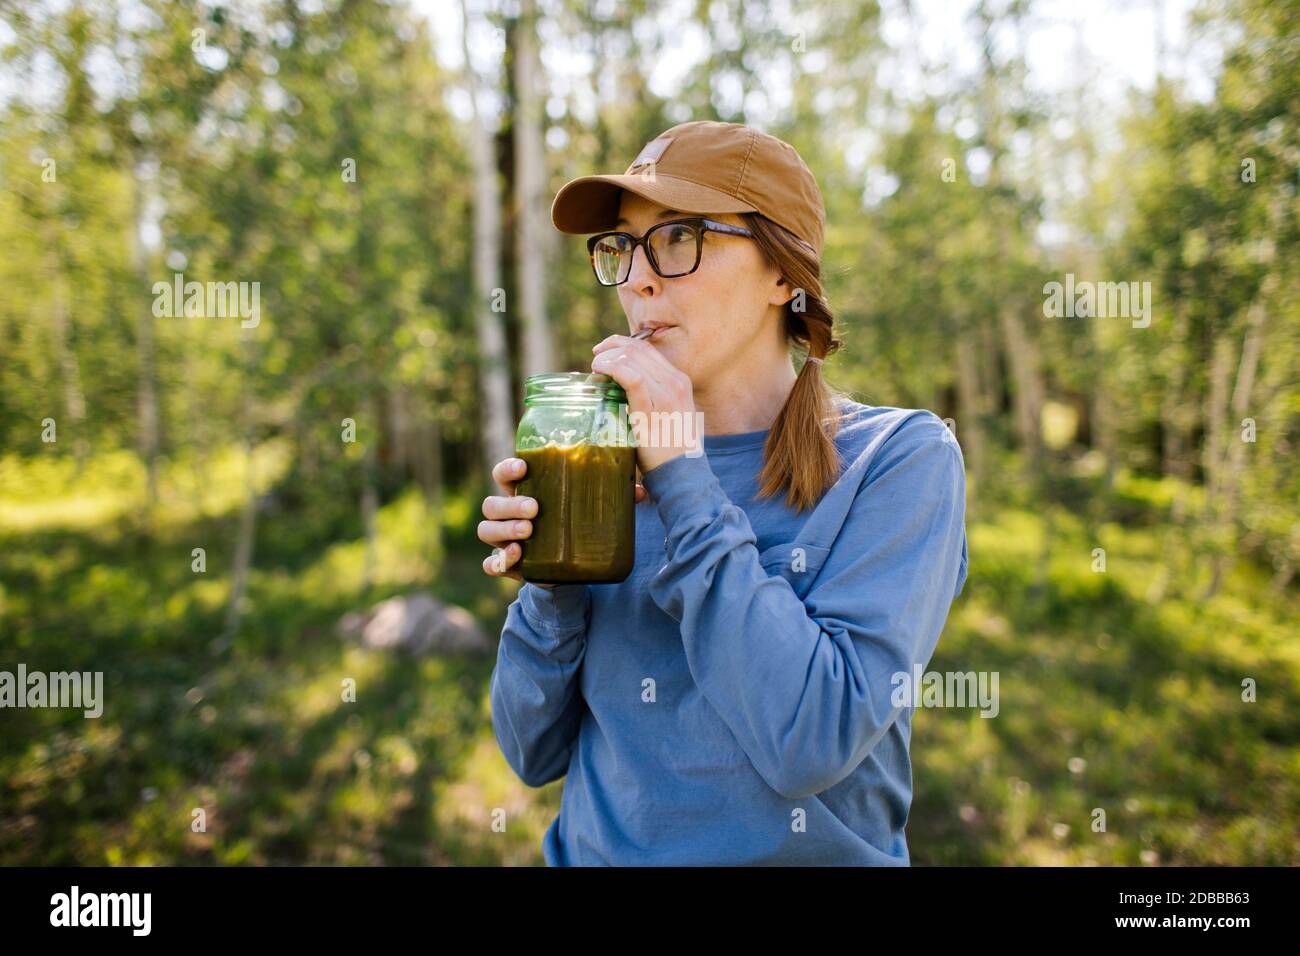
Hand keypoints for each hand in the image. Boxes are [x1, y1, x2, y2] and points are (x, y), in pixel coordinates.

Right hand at [480, 456, 647, 585]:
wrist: (571, 565)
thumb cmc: (577, 522)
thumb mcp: (591, 508)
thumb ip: (612, 497)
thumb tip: (640, 493)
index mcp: (525, 491)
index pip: (504, 473)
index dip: (507, 469)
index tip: (523, 467)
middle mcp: (508, 513)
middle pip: (491, 504)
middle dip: (510, 504)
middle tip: (535, 509)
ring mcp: (505, 539)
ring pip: (486, 530)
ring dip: (504, 530)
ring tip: (527, 532)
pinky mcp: (509, 565)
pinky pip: (491, 564)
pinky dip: (498, 561)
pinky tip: (514, 558)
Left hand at [592, 334, 696, 473]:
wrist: (684, 475)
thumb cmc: (670, 450)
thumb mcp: (669, 415)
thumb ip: (653, 398)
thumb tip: (625, 387)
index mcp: (680, 381)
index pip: (647, 349)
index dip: (621, 344)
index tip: (604, 352)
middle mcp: (675, 383)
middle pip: (637, 349)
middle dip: (611, 348)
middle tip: (596, 360)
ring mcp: (666, 395)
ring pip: (632, 358)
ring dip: (607, 359)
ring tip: (595, 370)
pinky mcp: (652, 410)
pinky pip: (631, 378)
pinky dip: (611, 368)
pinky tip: (599, 372)